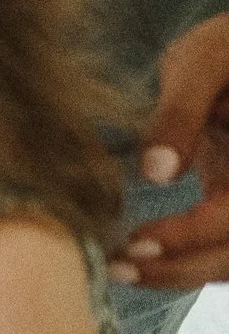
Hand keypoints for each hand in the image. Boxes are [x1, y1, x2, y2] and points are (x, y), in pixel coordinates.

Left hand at [113, 13, 228, 288]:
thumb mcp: (206, 60)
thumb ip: (182, 112)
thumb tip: (156, 173)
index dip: (190, 237)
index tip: (135, 243)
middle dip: (179, 268)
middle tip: (115, 268)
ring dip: (178, 273)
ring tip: (117, 269)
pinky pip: (221, 251)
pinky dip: (183, 262)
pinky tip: (135, 258)